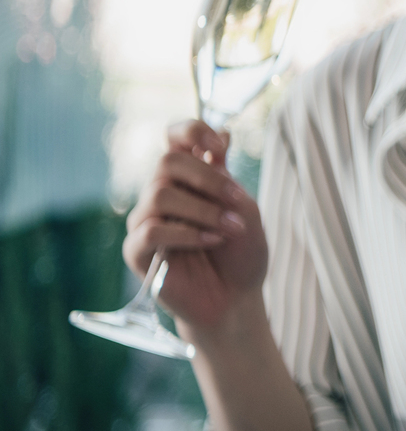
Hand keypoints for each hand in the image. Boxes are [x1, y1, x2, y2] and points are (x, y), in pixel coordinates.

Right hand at [123, 121, 268, 341]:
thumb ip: (227, 175)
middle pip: (167, 162)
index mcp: (188, 178)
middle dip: (208, 178)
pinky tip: (211, 241)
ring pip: (159, 194)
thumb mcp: (244, 210)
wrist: (236, 299)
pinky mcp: (137, 251)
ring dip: (204, 210)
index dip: (192, 131)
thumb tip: (224, 133)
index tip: (219, 147)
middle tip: (237, 202)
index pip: (175, 137)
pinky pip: (150, 230)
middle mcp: (162, 193)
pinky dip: (187, 233)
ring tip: (231, 229)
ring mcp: (146, 221)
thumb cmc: (241, 252)